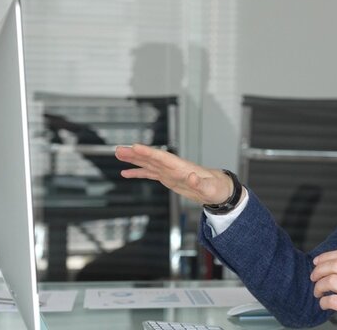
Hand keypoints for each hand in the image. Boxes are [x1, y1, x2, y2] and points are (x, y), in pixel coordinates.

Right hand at [115, 144, 234, 204]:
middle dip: (135, 154)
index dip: (149, 152)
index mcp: (182, 167)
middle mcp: (173, 167)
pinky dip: (138, 172)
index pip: (162, 157)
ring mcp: (169, 172)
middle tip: (119, 149)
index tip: (135, 146)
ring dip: (133, 159)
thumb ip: (200, 183)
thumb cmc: (216, 188)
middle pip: (151, 157)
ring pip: (148, 163)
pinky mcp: (168, 178)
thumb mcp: (210, 188)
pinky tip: (126, 173)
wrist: (219, 190)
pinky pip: (149, 174)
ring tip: (118, 155)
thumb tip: (192, 177)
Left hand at [311, 249, 336, 328]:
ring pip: (332, 281)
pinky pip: (332, 300)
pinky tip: (324, 304)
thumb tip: (335, 265)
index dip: (327, 256)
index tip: (317, 261)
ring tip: (318, 292)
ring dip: (319, 286)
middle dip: (319, 270)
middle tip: (314, 277)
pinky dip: (323, 302)